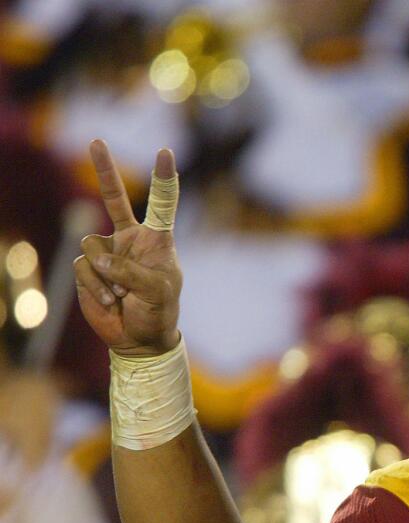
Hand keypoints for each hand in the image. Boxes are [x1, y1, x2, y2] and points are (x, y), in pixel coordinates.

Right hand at [73, 140, 181, 356]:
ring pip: (93, 245)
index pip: (161, 204)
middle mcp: (130, 239)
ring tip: (123, 294)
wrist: (139, 337)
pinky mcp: (88, 268)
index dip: (163, 180)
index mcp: (157, 240)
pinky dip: (97, 286)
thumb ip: (131, 271)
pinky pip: (84, 267)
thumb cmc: (158, 311)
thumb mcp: (158, 291)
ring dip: (107, 274)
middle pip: (114, 198)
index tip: (165, 153)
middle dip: (104, 170)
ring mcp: (107, 252)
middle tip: (96, 141)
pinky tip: (111, 301)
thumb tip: (98, 257)